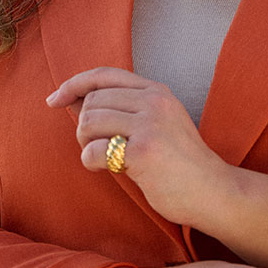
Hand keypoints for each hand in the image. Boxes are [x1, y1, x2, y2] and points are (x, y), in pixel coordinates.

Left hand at [47, 66, 227, 227]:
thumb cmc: (180, 163)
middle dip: (85, 127)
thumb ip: (121, 109)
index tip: (54, 100)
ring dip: (87, 145)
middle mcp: (154, 102)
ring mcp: (149, 125)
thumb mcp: (157, 124)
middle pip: (92, 102)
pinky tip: (108, 170)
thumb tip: (72, 98)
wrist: (214, 192)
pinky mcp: (143, 152)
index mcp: (157, 91)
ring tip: (105, 159)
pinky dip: (91, 162)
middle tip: (100, 149)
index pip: (104, 75)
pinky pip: (94, 151)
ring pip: (88, 123)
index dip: (73, 84)